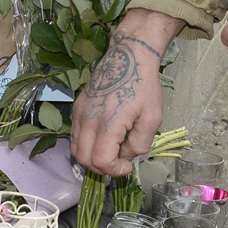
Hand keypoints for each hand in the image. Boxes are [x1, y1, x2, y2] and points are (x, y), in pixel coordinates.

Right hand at [71, 9, 180, 175]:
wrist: (128, 57)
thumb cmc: (144, 87)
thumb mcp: (152, 118)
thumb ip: (140, 144)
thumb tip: (127, 156)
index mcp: (108, 123)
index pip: (100, 161)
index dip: (114, 170)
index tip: (128, 164)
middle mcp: (88, 120)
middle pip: (83, 159)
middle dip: (101, 168)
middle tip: (119, 160)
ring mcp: (79, 113)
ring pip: (75, 149)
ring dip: (92, 157)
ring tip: (112, 149)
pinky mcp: (76, 108)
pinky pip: (74, 136)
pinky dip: (86, 144)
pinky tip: (103, 137)